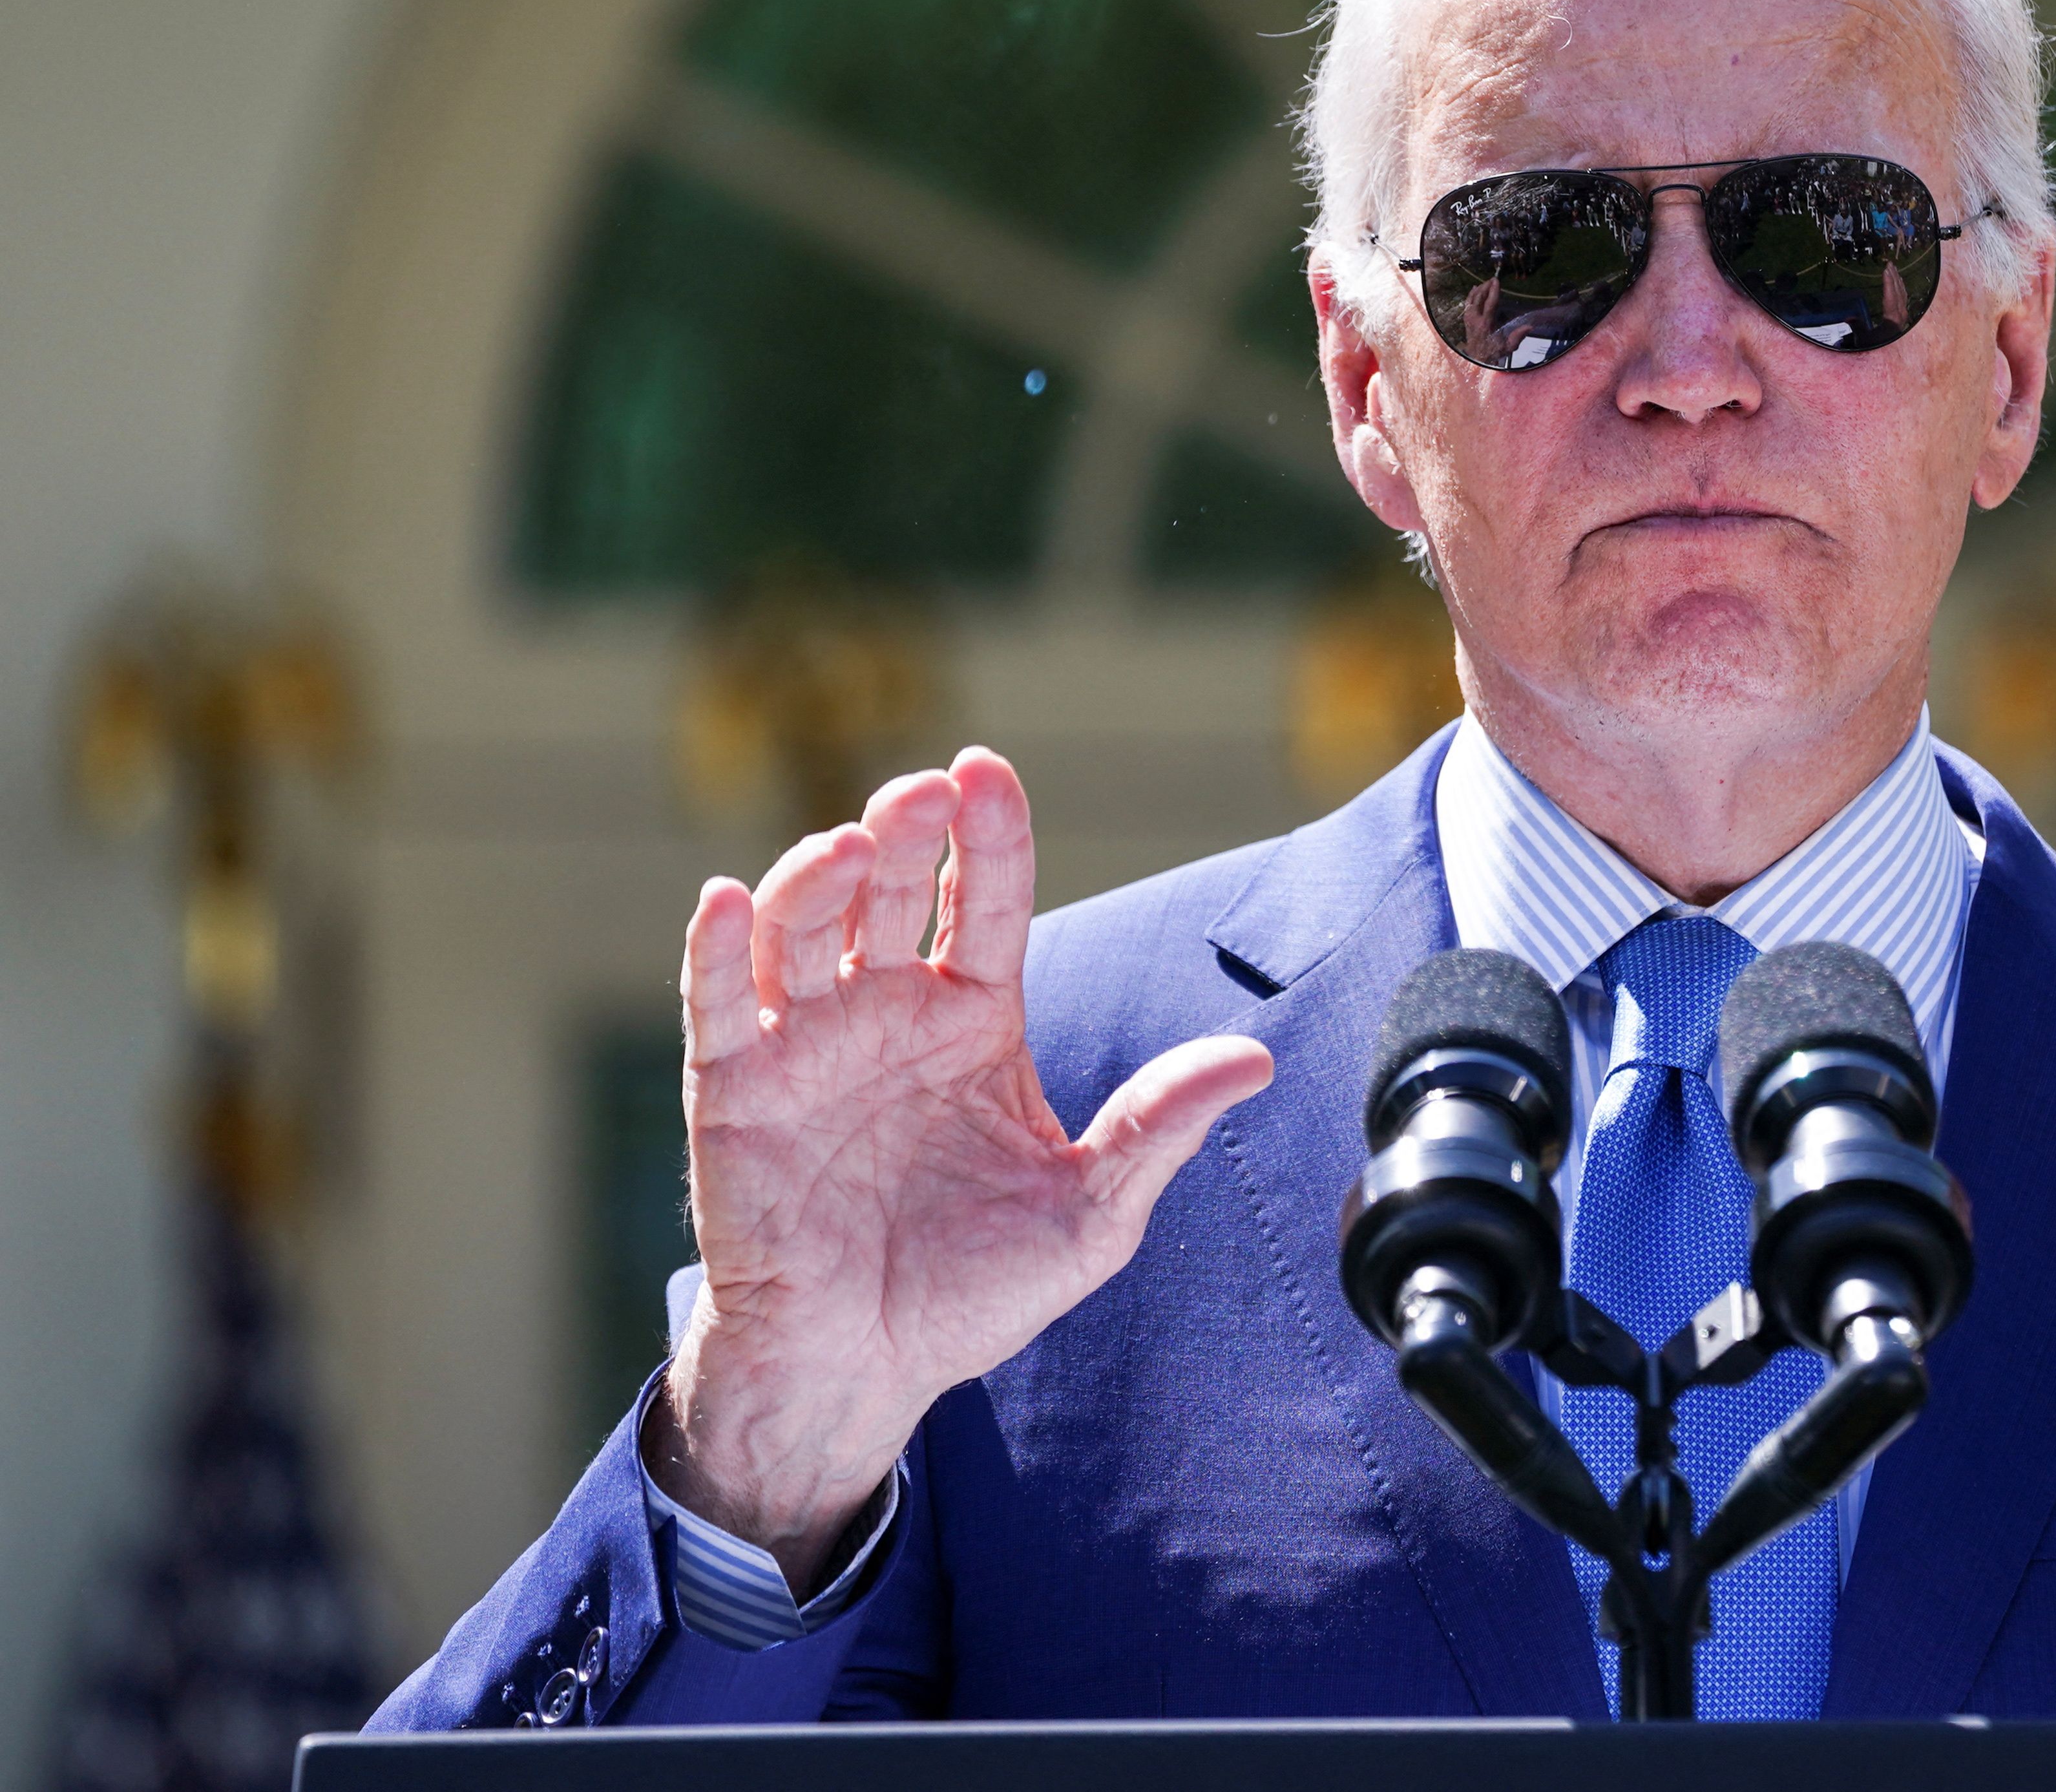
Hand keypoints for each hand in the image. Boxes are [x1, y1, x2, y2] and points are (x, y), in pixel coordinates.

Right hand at [649, 749, 1272, 1585]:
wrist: (868, 1370)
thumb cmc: (975, 1289)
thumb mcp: (1090, 1211)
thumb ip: (1157, 1128)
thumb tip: (1258, 1059)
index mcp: (972, 1019)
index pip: (987, 902)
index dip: (989, 835)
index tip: (987, 769)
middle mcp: (885, 1012)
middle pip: (892, 891)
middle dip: (906, 833)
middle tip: (922, 794)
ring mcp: (805, 1045)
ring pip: (800, 928)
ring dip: (815, 878)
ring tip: (848, 848)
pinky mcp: (733, 1092)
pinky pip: (718, 1006)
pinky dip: (713, 950)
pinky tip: (725, 901)